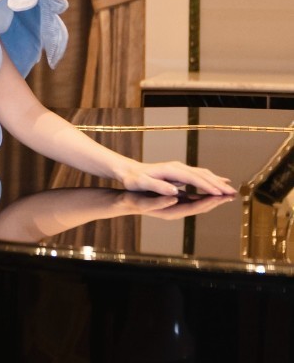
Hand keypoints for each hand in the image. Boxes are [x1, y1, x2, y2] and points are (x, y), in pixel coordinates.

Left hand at [110, 157, 234, 197]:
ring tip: (231, 190)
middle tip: (233, 193)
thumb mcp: (142, 183)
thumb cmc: (134, 179)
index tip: (221, 194)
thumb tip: (175, 192)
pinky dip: (211, 179)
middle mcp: (178, 167)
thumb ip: (158, 187)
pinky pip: (199, 176)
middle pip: (203, 175)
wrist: (128, 170)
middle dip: (218, 184)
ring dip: (217, 182)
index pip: (195, 179)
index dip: (209, 187)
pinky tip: (218, 183)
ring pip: (203, 174)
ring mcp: (180, 169)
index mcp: (171, 170)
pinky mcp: (180, 172)